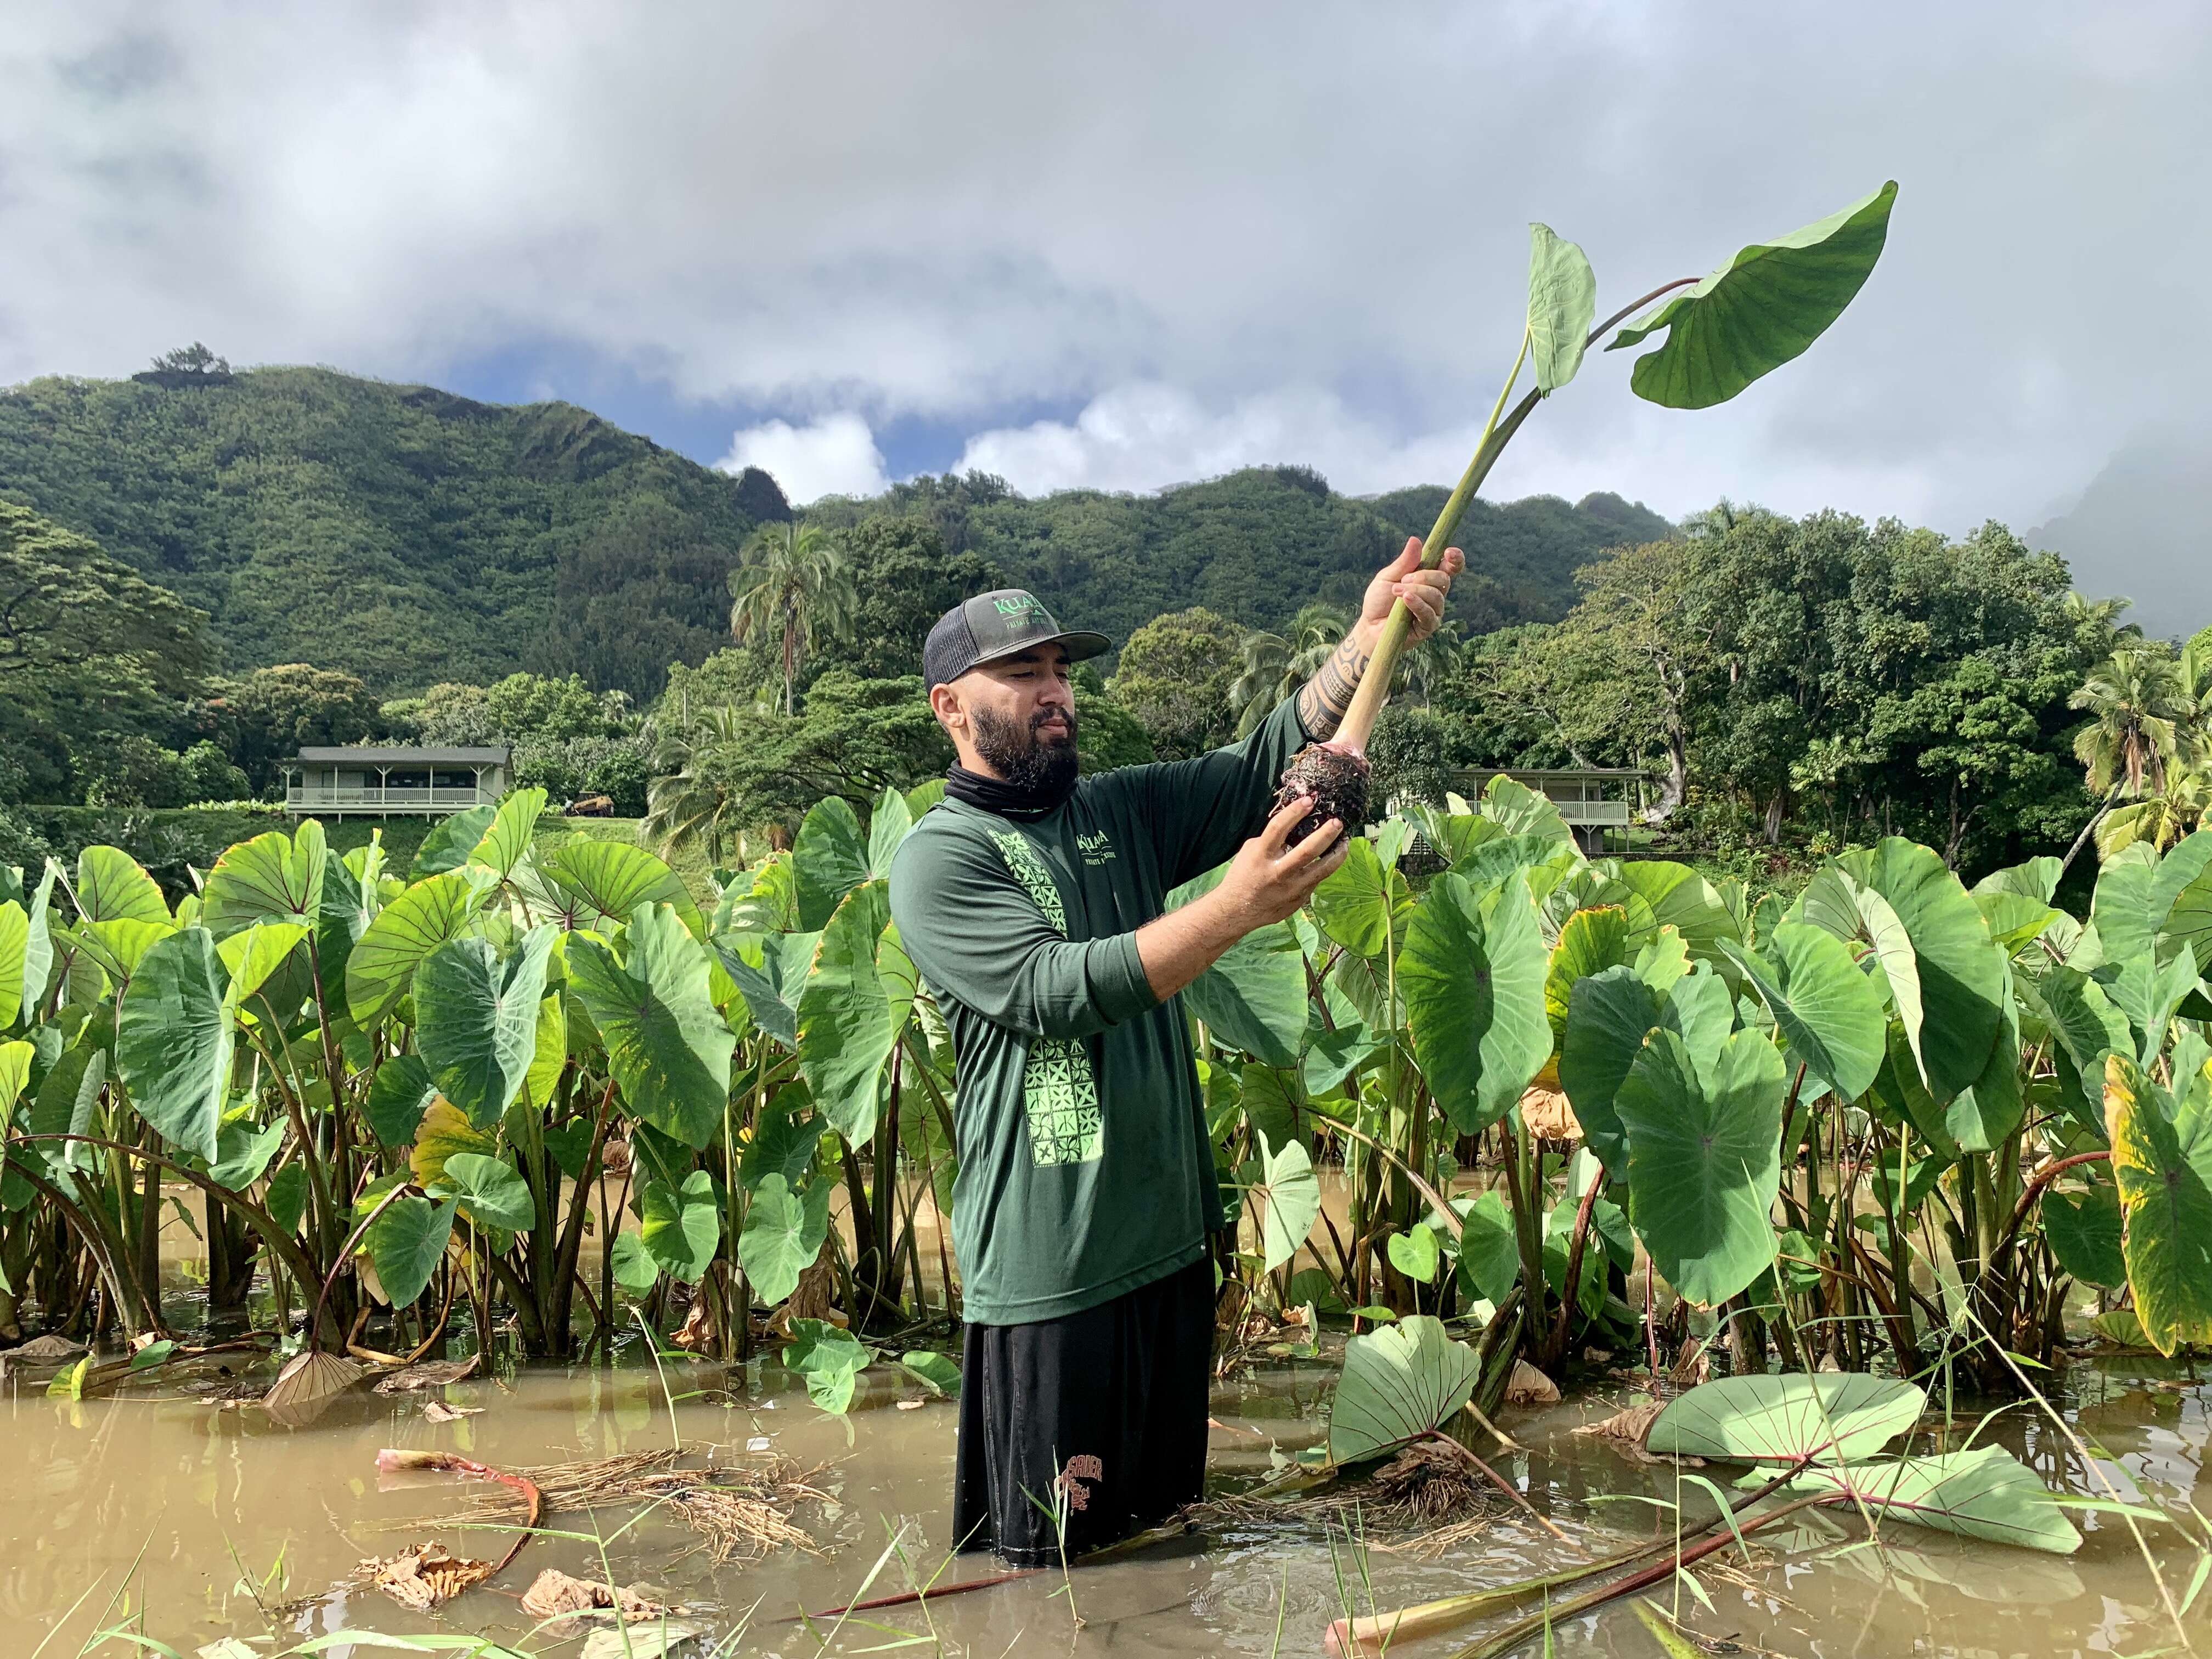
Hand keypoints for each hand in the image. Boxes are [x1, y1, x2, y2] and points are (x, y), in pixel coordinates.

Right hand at [1215, 792, 1347, 930]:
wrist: (1237, 911)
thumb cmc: (1243, 876)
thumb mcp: (1251, 851)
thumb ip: (1271, 839)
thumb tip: (1293, 824)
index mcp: (1261, 855)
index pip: (1278, 828)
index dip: (1294, 812)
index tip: (1309, 800)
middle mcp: (1278, 872)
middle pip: (1307, 851)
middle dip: (1326, 834)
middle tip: (1337, 823)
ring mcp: (1292, 889)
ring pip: (1322, 870)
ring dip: (1338, 854)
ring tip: (1345, 843)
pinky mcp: (1300, 900)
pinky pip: (1316, 881)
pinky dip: (1325, 868)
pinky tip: (1330, 860)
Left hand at [1359, 535, 1463, 645]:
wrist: (1369, 626)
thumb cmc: (1379, 600)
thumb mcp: (1388, 576)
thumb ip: (1404, 562)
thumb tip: (1416, 540)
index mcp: (1428, 578)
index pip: (1450, 567)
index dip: (1455, 559)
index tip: (1448, 552)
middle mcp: (1435, 593)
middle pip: (1443, 579)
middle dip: (1424, 576)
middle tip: (1403, 579)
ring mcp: (1433, 610)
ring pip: (1436, 596)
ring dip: (1416, 590)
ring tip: (1396, 592)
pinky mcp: (1428, 627)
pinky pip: (1429, 613)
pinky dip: (1417, 603)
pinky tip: (1406, 599)